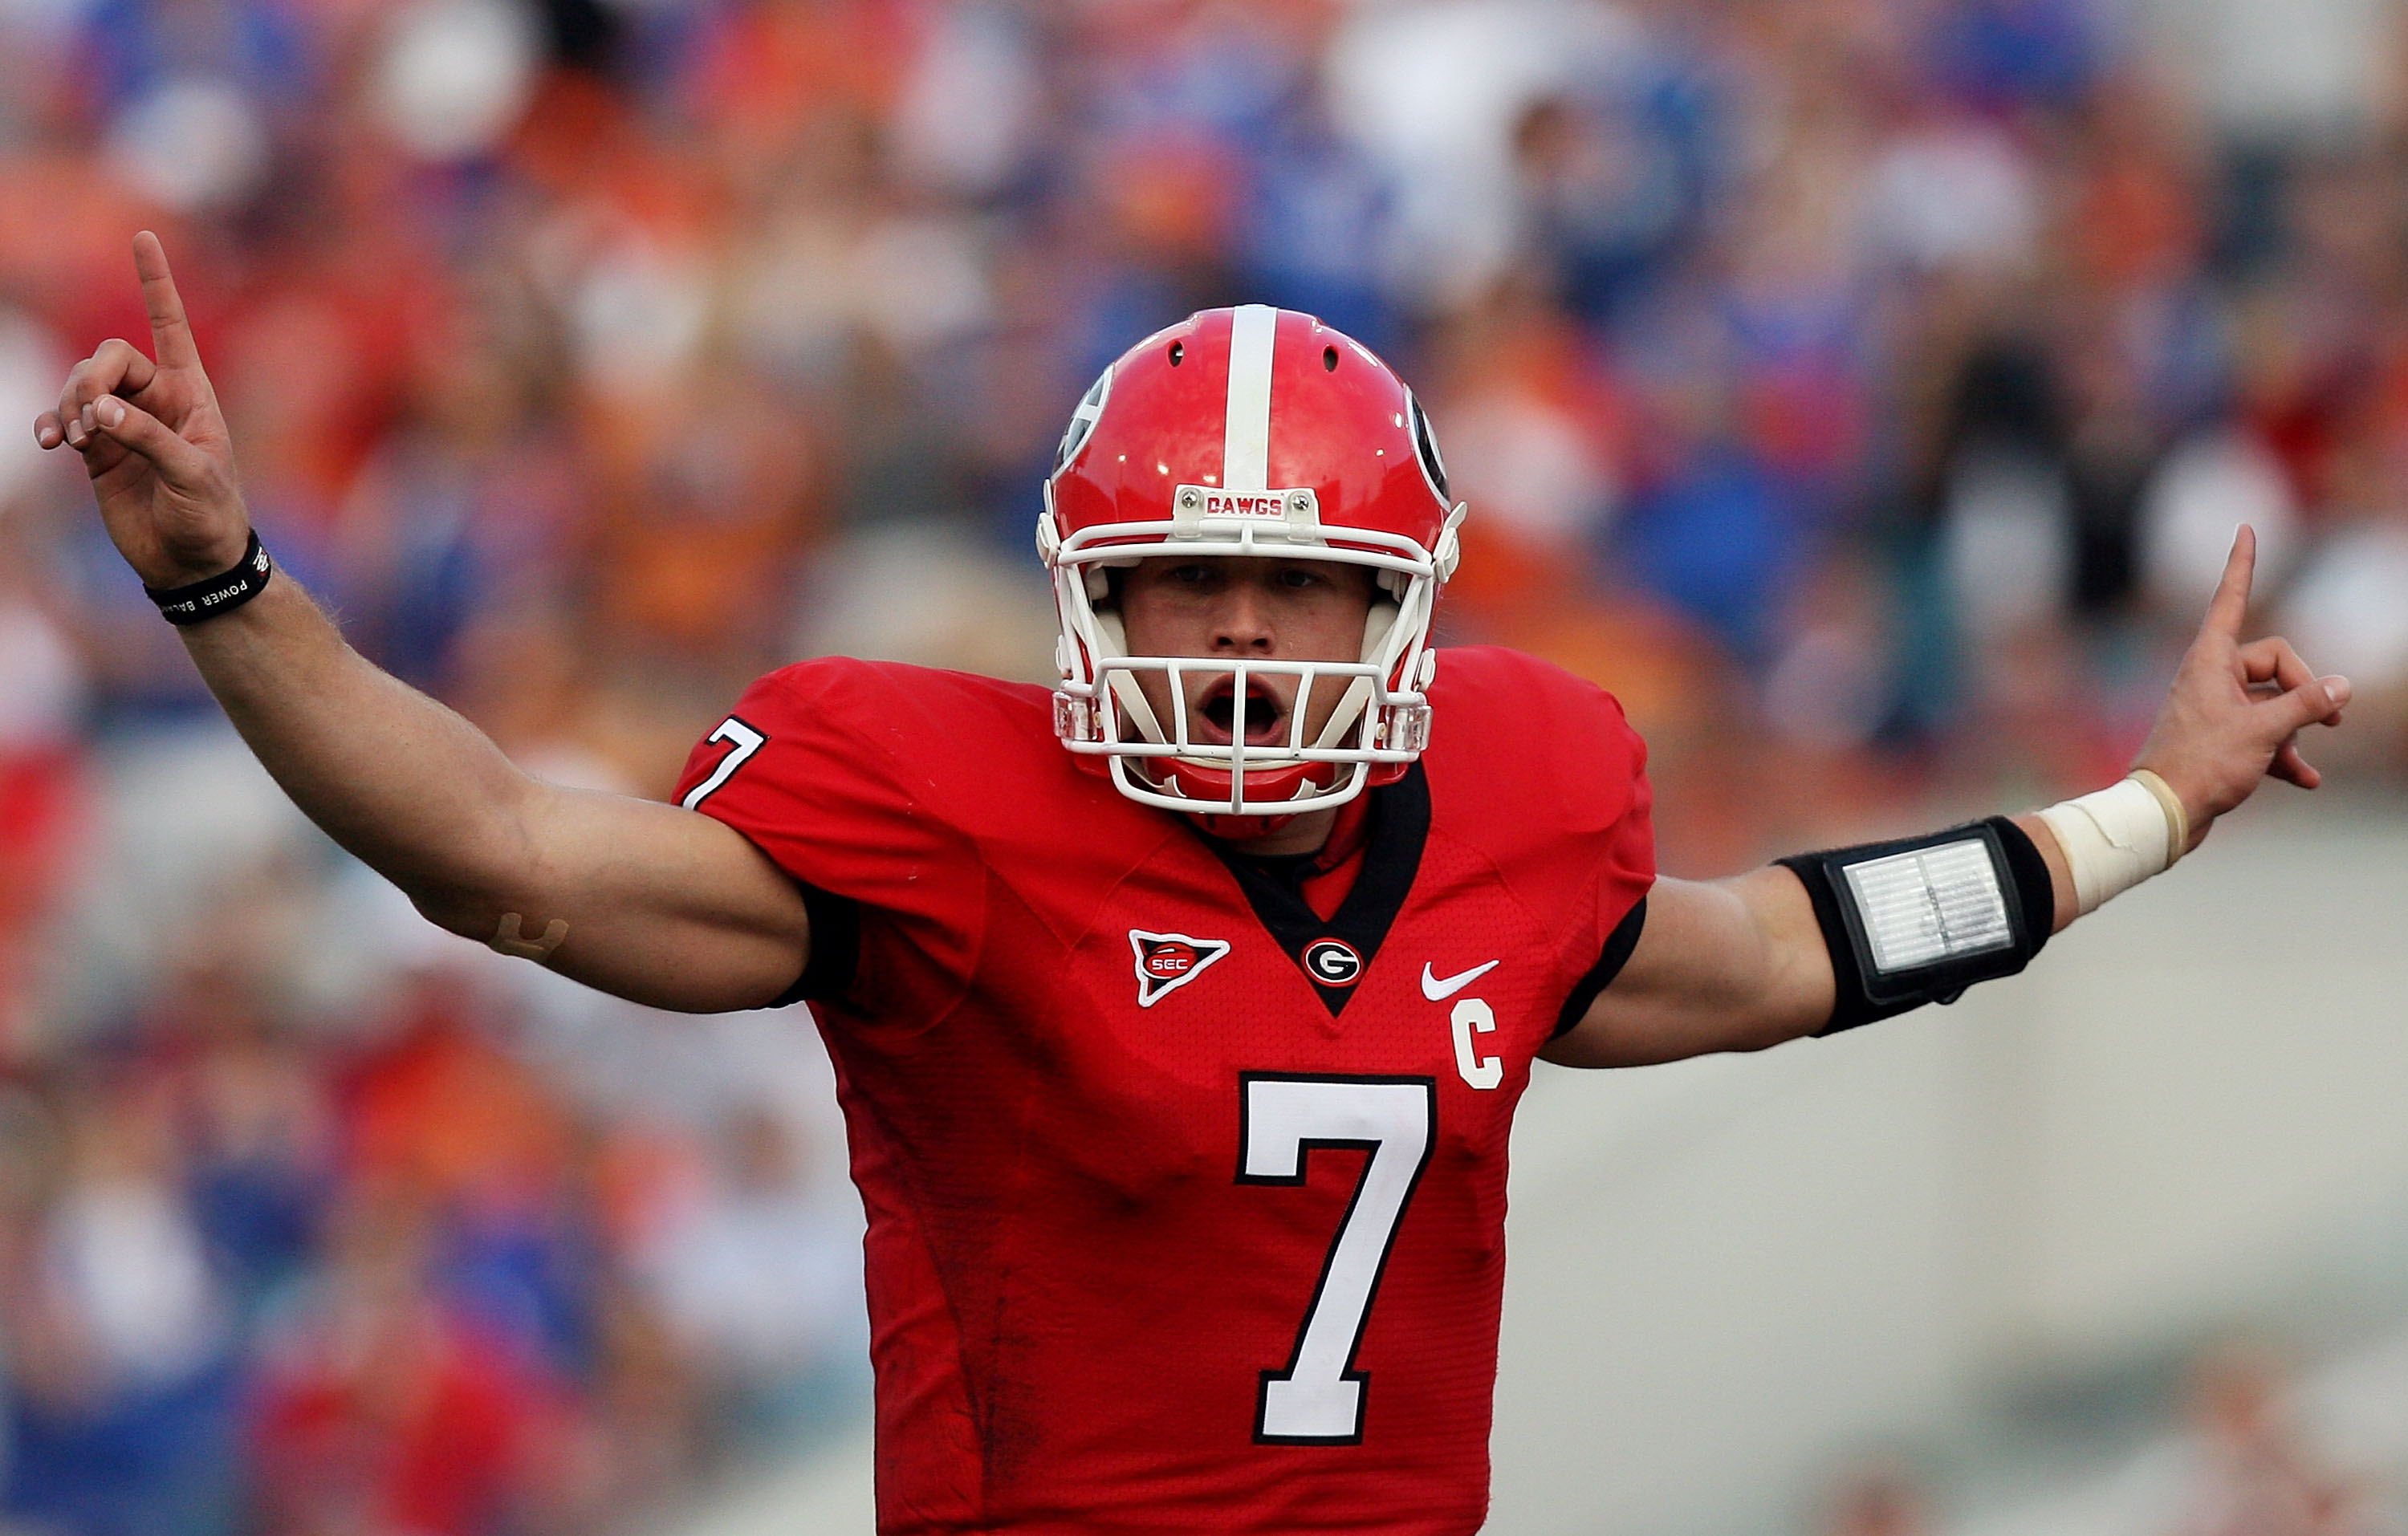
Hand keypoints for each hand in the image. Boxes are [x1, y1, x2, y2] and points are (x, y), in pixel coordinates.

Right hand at [31, 231, 249, 586]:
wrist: (194, 562)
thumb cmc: (211, 514)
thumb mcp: (193, 475)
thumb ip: (148, 438)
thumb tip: (99, 411)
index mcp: (193, 393)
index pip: (170, 326)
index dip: (155, 282)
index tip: (143, 235)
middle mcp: (157, 399)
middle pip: (110, 357)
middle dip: (93, 379)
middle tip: (95, 420)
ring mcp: (124, 422)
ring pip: (81, 385)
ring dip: (72, 404)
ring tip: (81, 440)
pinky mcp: (98, 449)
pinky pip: (65, 418)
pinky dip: (54, 423)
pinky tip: (52, 442)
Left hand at [2133, 524, 2348, 851]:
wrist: (2161, 814)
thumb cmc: (2201, 766)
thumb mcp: (2264, 731)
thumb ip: (2307, 704)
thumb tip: (2341, 685)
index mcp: (2209, 661)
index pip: (2231, 598)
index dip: (2242, 564)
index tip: (2247, 528)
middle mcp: (2208, 678)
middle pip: (2273, 663)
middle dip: (2304, 690)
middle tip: (2330, 722)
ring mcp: (2213, 709)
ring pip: (2270, 703)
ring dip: (2294, 731)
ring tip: (2304, 762)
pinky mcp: (2217, 740)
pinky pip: (2260, 736)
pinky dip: (2283, 756)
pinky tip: (2308, 780)